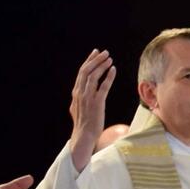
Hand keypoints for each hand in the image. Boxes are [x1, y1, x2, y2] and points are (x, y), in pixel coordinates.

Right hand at [69, 49, 115, 173]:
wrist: (84, 136)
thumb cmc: (84, 125)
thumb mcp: (78, 109)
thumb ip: (80, 99)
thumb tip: (80, 95)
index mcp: (76, 92)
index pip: (82, 72)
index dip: (89, 61)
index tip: (95, 53)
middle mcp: (80, 92)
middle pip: (87, 71)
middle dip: (95, 59)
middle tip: (104, 52)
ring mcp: (88, 97)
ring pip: (94, 76)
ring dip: (102, 65)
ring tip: (109, 58)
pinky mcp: (97, 103)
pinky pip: (103, 87)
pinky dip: (108, 77)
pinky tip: (113, 70)